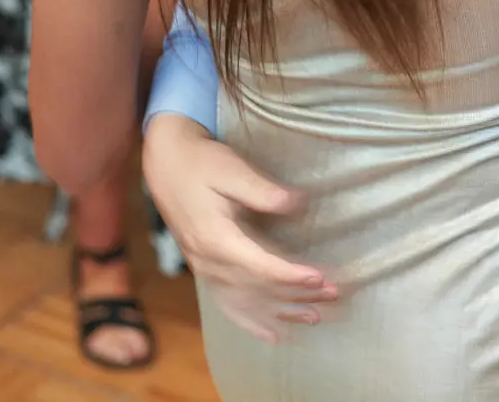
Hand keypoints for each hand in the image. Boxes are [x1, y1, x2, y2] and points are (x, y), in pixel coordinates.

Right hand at [142, 114, 336, 342]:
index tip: (318, 277)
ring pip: (246, 302)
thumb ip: (263, 191)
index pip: (258, 267)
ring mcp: (205, 269)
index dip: (289, 275)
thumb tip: (299, 203)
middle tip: (333, 294)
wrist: (166, 165)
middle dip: (296, 295)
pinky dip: (251, 323)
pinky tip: (272, 335)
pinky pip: (228, 305)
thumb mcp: (232, 170)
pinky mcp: (206, 269)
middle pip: (257, 289)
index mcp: (215, 238)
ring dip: (281, 311)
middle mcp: (209, 262)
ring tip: (314, 318)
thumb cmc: (201, 164)